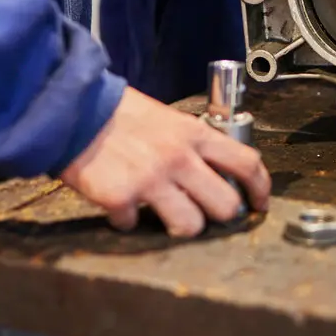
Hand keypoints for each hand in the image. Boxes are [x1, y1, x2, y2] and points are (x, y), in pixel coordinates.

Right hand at [60, 87, 270, 237]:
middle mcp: (179, 158)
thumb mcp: (169, 119)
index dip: (260, 189)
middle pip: (226, 205)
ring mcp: (151, 180)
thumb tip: (216, 170)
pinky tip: (121, 207)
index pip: (246, 163)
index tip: (259, 203)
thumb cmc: (120, 114)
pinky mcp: (121, 197)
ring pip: (190, 225)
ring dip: (180, 227)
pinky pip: (134, 225)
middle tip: (209, 214)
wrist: (75, 109)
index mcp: (195, 135)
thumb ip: (194, 144)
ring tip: (166, 218)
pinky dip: (127, 221)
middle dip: (222, 216)